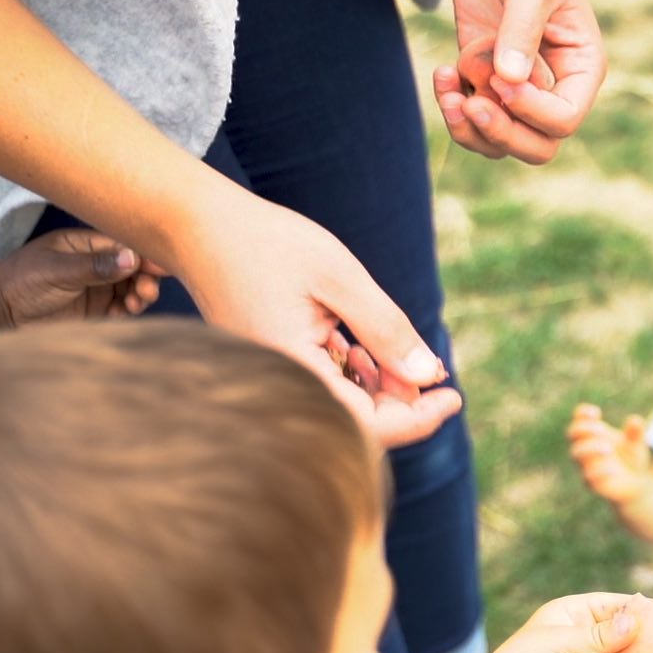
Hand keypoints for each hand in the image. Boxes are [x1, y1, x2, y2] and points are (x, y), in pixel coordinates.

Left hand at [0, 228, 159, 329]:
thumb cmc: (20, 283)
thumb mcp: (56, 271)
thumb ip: (95, 265)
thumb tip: (133, 257)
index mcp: (83, 243)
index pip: (122, 243)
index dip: (144, 254)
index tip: (162, 265)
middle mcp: (93, 262)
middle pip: (133, 266)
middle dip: (145, 277)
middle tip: (147, 290)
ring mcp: (95, 286)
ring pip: (131, 287)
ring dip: (140, 294)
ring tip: (136, 303)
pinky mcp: (95, 308)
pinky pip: (122, 307)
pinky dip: (129, 310)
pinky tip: (124, 313)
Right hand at [174, 191, 461, 448]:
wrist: (198, 227)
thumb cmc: (267, 244)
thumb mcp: (341, 279)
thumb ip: (386, 330)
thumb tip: (430, 376)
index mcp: (290, 372)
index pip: (364, 426)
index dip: (418, 419)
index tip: (454, 396)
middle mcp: (275, 388)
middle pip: (353, 425)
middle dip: (401, 403)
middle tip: (435, 373)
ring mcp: (268, 383)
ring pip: (337, 408)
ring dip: (377, 390)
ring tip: (395, 355)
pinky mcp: (268, 370)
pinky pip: (317, 391)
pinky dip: (350, 376)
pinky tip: (359, 349)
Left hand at [436, 0, 605, 162]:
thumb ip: (521, 30)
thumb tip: (508, 80)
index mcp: (581, 70)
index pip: (564, 118)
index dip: (532, 111)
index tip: (502, 80)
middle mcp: (553, 88)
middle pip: (536, 145)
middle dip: (501, 134)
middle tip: (471, 104)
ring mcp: (517, 88)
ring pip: (500, 141)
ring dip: (470, 129)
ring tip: (449, 93)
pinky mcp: (485, 78)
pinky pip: (471, 113)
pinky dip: (452, 104)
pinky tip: (443, 73)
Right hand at [566, 403, 650, 503]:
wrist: (636, 485)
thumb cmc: (631, 459)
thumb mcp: (637, 443)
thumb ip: (635, 432)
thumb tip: (636, 420)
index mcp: (595, 434)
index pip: (580, 419)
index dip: (582, 413)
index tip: (596, 413)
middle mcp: (587, 448)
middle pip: (572, 434)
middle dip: (584, 429)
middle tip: (602, 430)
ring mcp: (587, 465)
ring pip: (576, 454)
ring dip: (590, 448)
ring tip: (608, 449)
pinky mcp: (592, 483)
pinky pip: (587, 477)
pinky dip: (598, 471)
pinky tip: (612, 469)